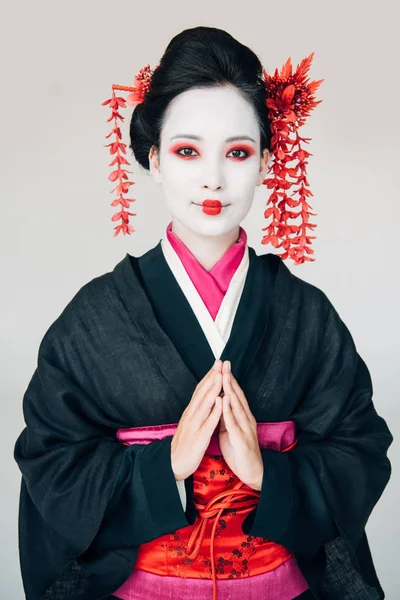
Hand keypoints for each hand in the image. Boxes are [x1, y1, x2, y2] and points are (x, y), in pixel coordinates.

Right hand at [171, 360, 222, 480]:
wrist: (172, 465)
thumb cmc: (184, 445)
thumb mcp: (190, 424)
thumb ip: (197, 411)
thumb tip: (205, 397)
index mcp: (190, 412)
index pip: (200, 390)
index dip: (209, 376)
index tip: (217, 364)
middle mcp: (191, 415)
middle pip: (202, 393)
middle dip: (212, 377)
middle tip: (220, 363)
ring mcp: (194, 426)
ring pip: (204, 404)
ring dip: (213, 389)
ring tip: (220, 376)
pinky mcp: (198, 438)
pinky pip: (208, 423)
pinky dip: (214, 412)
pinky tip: (221, 403)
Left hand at [218, 361, 263, 490]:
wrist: (253, 472)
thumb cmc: (240, 450)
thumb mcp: (230, 430)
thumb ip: (227, 416)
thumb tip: (220, 402)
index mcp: (242, 416)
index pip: (235, 394)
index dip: (228, 379)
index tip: (222, 365)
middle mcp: (245, 419)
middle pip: (237, 396)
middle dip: (229, 379)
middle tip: (224, 363)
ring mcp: (245, 428)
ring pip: (236, 406)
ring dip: (230, 390)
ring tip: (223, 376)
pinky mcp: (242, 439)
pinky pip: (233, 423)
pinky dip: (228, 411)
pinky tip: (224, 401)